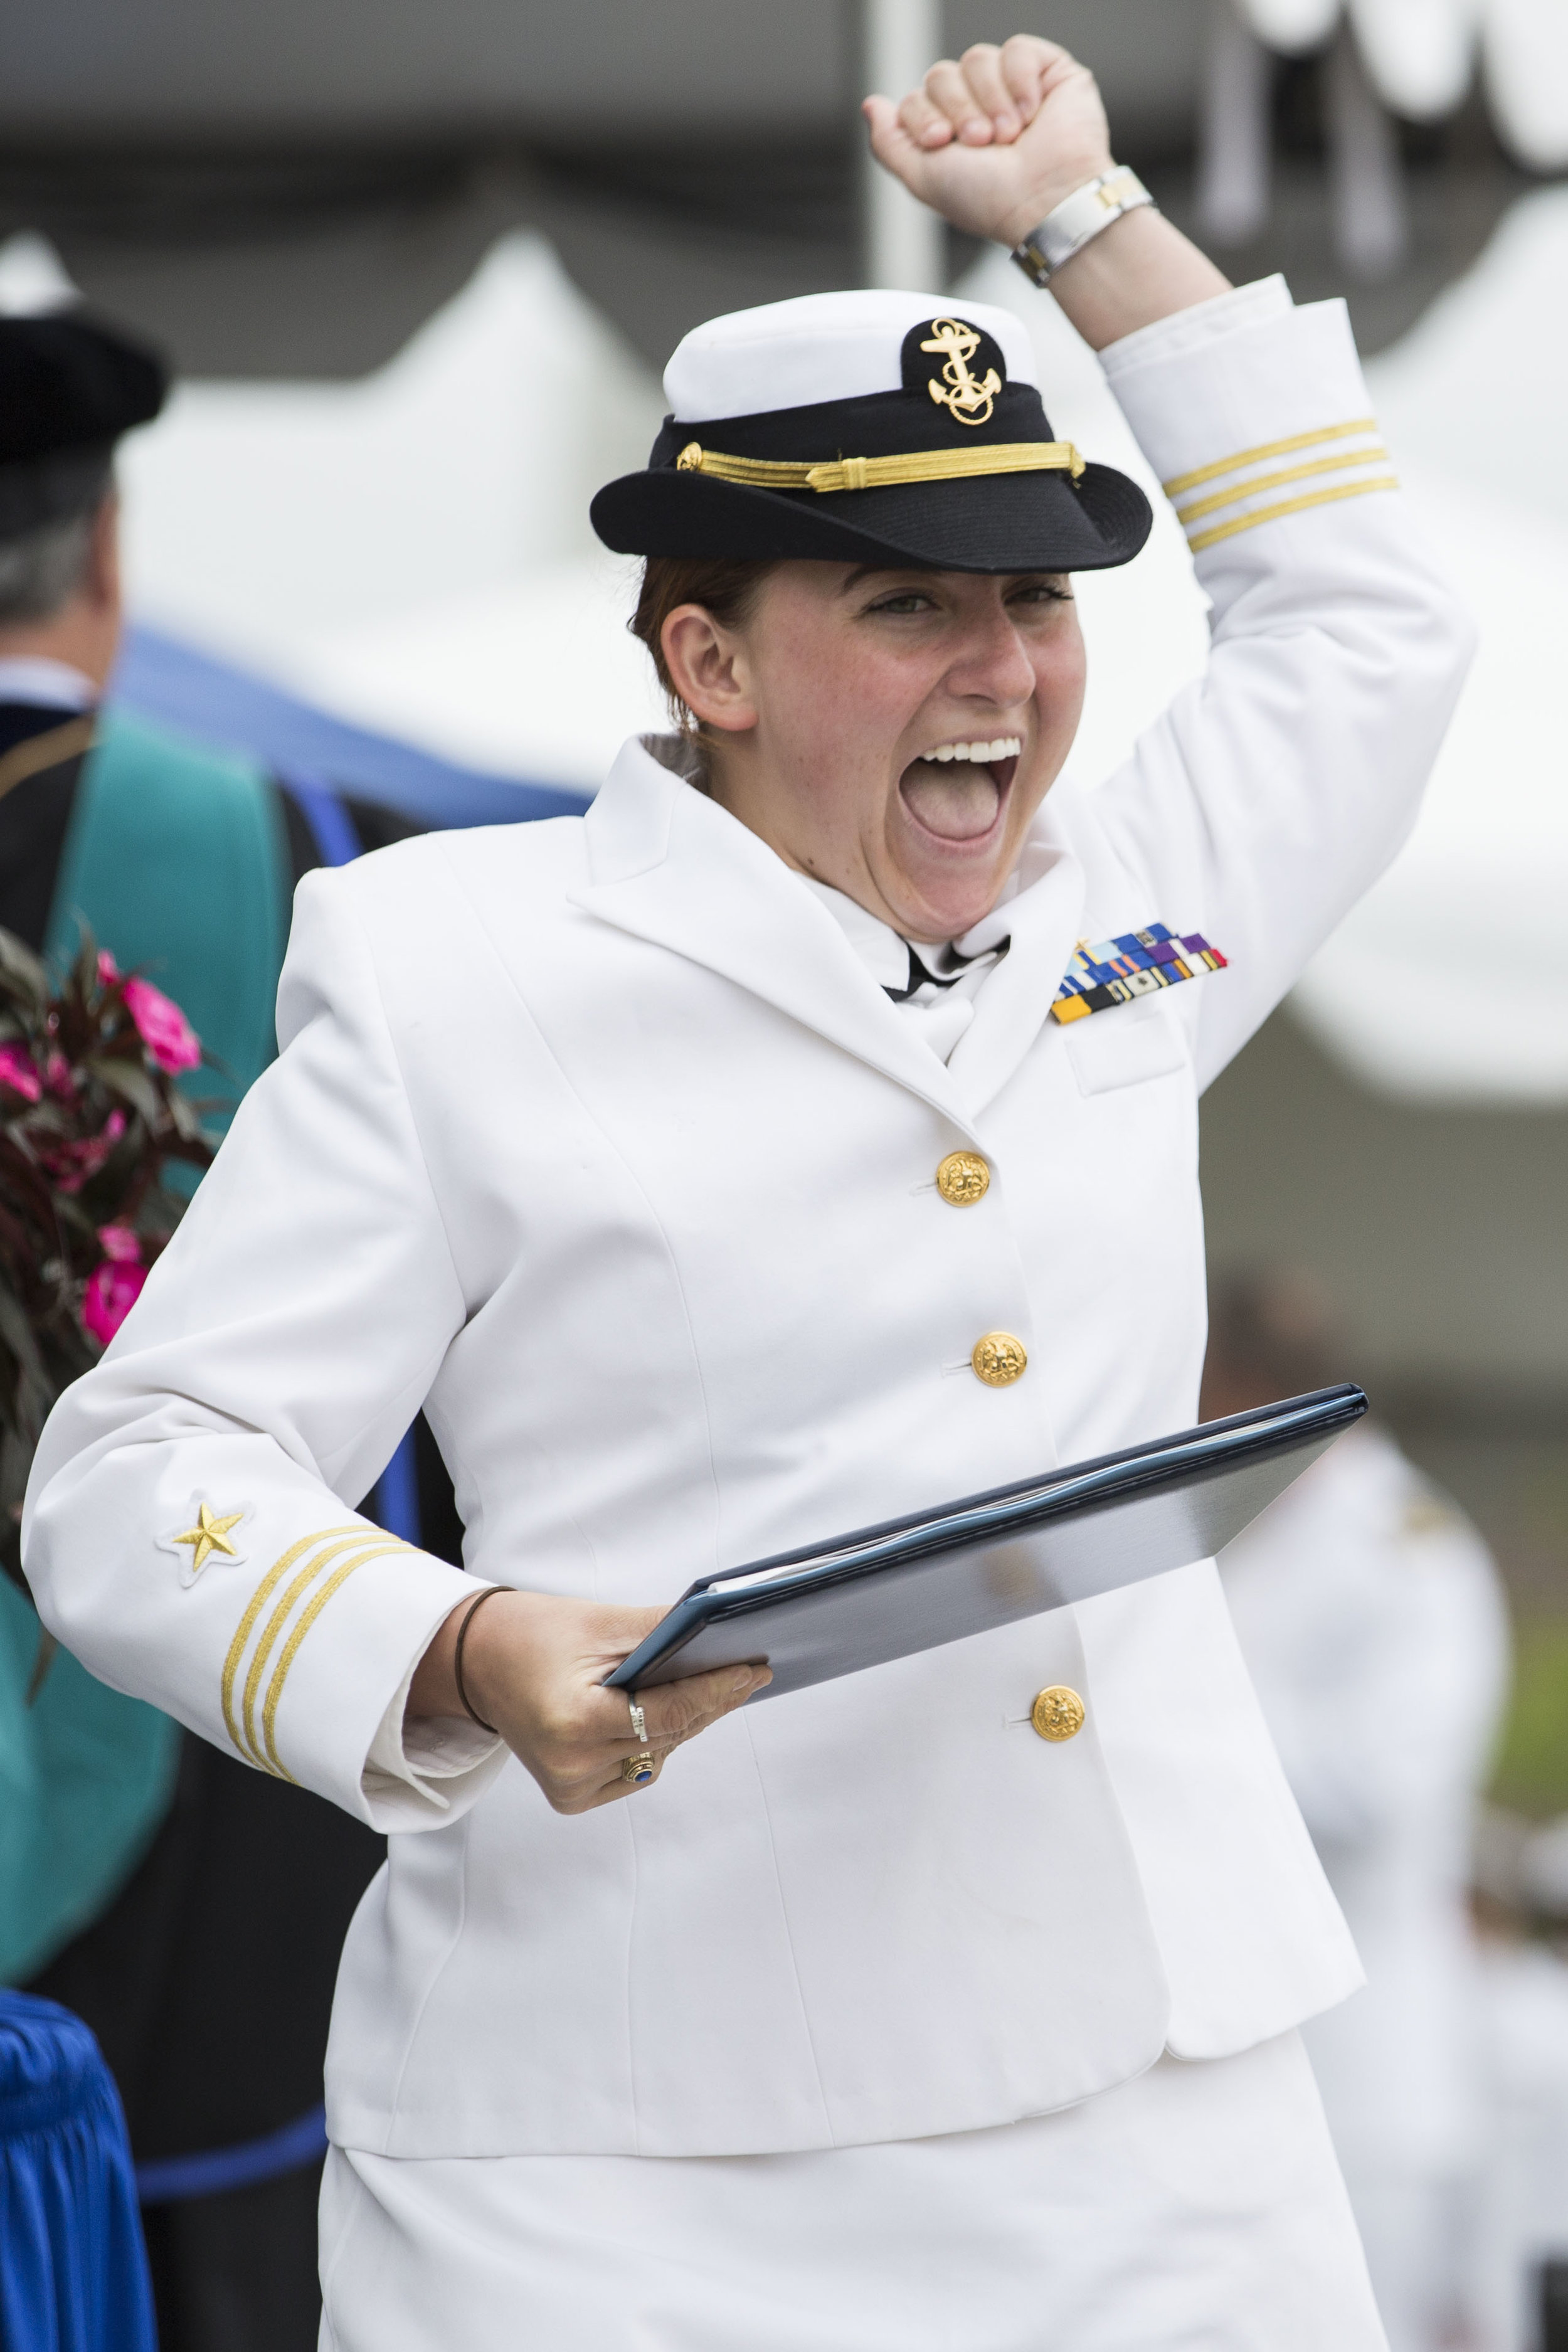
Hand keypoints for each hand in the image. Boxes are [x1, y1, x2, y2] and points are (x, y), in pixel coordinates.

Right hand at [407, 1588, 770, 1813]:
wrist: (478, 1663)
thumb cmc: (535, 1634)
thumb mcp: (600, 1625)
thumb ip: (662, 1633)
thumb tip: (723, 1632)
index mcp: (572, 1722)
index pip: (667, 1713)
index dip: (715, 1690)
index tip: (754, 1669)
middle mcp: (570, 1766)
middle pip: (668, 1736)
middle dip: (711, 1702)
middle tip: (750, 1673)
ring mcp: (570, 1788)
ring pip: (658, 1755)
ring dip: (686, 1722)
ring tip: (715, 1686)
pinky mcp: (572, 1798)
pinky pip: (636, 1768)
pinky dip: (655, 1741)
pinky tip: (665, 1712)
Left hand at [863, 36, 1113, 250]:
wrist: (1046, 200)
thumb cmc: (991, 200)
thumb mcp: (922, 177)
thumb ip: (889, 143)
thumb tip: (871, 105)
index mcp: (950, 133)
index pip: (917, 98)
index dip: (925, 118)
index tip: (943, 143)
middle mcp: (979, 107)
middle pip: (941, 74)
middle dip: (958, 110)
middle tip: (981, 143)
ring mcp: (1012, 88)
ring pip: (977, 58)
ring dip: (990, 102)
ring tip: (1009, 135)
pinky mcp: (1047, 72)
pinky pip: (1016, 49)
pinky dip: (1020, 83)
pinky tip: (1031, 114)